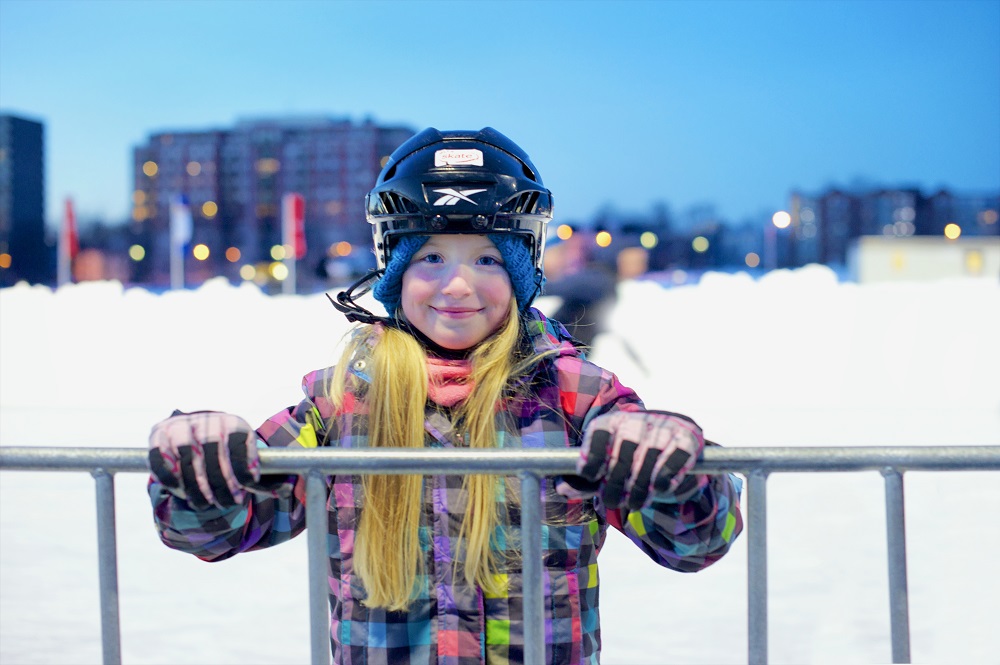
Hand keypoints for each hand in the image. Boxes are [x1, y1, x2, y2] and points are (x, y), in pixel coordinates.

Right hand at [148, 410, 291, 509]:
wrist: (196, 432)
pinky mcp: (159, 434)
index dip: (242, 469)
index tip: (244, 489)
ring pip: (187, 456)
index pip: (240, 444)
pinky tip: (181, 491)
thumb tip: (288, 490)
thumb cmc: (228, 454)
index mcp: (234, 424)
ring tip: (205, 503)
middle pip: (213, 451)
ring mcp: (182, 425)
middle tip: (226, 502)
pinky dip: (170, 477)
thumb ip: (264, 477)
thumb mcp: (247, 459)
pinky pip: (161, 458)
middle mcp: (208, 420)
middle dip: (220, 482)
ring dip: (196, 485)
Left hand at [557, 410, 706, 509]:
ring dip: (639, 490)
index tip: (592, 478)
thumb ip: (583, 479)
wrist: (670, 438)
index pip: (597, 436)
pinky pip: (672, 464)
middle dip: (615, 486)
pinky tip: (658, 488)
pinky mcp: (686, 439)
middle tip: (612, 501)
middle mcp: (636, 421)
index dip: (592, 460)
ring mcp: (662, 429)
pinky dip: (663, 481)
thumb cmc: (629, 455)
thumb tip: (562, 489)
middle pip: (621, 458)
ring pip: (646, 465)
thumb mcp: (604, 463)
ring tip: (634, 502)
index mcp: (612, 422)